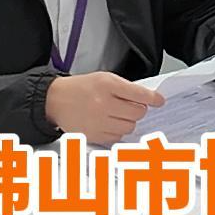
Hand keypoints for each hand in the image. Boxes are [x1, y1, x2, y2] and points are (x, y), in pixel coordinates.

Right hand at [45, 72, 164, 144]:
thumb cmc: (81, 88)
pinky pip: (118, 136)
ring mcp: (99, 121)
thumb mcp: (104, 78)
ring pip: (130, 126)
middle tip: (130, 105)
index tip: (159, 101)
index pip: (139, 94)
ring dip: (128, 121)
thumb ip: (126, 88)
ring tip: (116, 113)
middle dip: (138, 109)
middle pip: (138, 113)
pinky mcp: (95, 135)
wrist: (55, 100)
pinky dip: (118, 130)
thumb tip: (148, 98)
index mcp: (108, 85)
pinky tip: (108, 122)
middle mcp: (104, 103)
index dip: (153, 98)